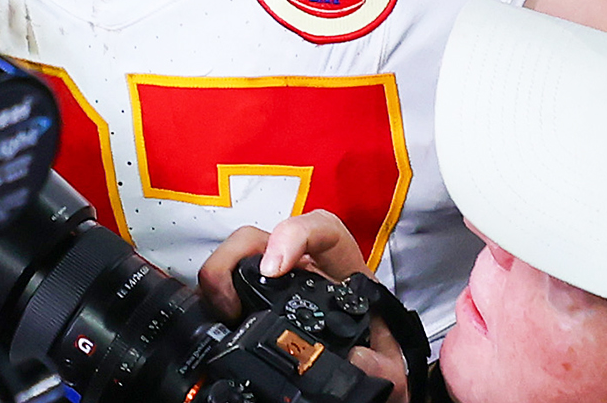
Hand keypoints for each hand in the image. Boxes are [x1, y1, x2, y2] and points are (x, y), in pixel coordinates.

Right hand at [197, 212, 411, 401]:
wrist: (369, 376)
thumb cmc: (377, 361)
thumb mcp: (392, 368)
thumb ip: (385, 364)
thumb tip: (358, 357)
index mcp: (342, 274)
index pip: (320, 230)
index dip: (293, 235)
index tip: (274, 267)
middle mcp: (304, 270)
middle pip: (260, 237)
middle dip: (235, 258)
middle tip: (231, 302)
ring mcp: (276, 282)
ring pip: (236, 255)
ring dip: (219, 275)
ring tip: (222, 313)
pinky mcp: (255, 301)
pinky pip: (226, 282)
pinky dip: (214, 293)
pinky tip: (217, 318)